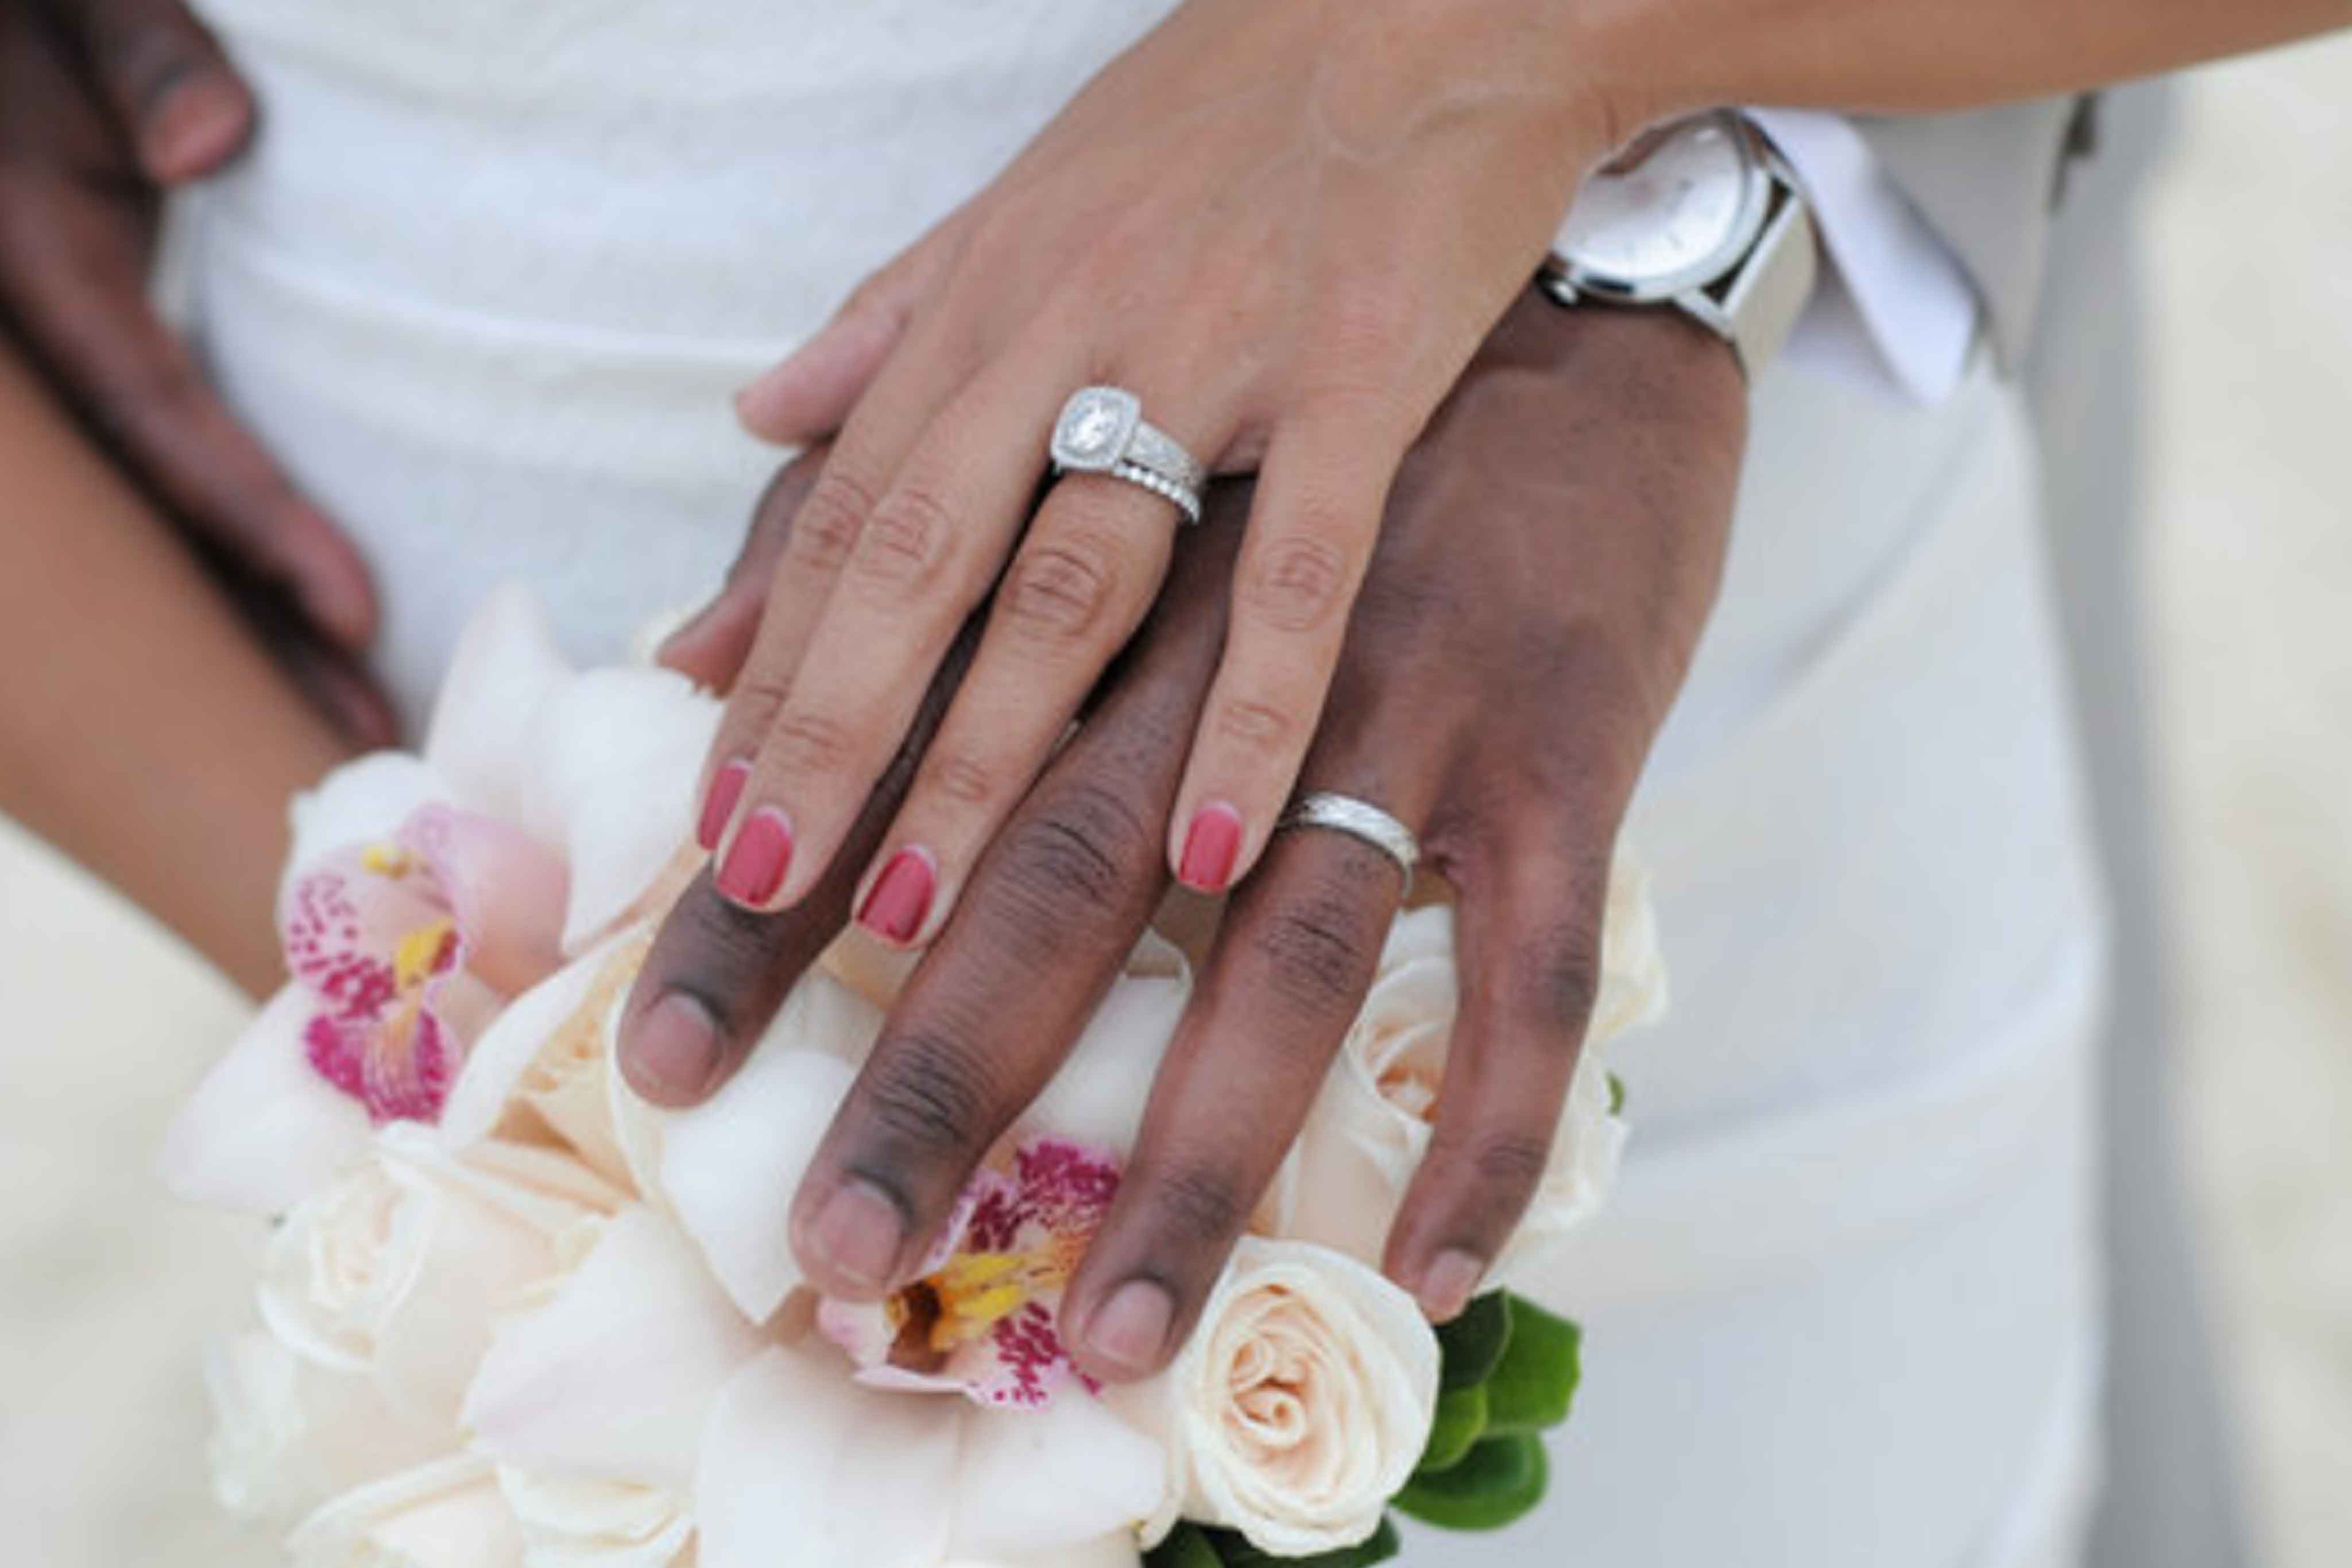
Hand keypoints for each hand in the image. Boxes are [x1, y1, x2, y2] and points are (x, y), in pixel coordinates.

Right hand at [0, 0, 389, 742]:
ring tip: (343, 726)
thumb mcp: (73, 13)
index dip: (254, 522)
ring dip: (239, 635)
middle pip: (149, 522)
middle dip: (252, 640)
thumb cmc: (33, 18)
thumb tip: (210, 144)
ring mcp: (50, 377)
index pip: (158, 421)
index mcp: (30, 268)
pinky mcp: (83, 370)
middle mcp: (31, 353)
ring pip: (147, 531)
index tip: (356, 610)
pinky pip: (156, 485)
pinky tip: (288, 637)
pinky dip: (222, 566)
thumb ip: (140, 61)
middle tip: (364, 745)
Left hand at [624, 292, 1742, 1377]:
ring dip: (1193, 1139)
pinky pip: (1532, 961)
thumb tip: (689, 636)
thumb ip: (870, 506)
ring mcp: (1402, 686)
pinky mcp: (1564, 739)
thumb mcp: (1062, 405)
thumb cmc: (1293, 359)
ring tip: (1113, 1315)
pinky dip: (1488, 1118)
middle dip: (934, 1063)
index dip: (765, 900)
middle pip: (1052, 864)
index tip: (653, 1052)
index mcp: (1091, 548)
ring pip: (1280, 938)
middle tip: (830, 1244)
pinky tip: (1435, 1264)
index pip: (889, 750)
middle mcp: (1228, 632)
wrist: (1568, 279)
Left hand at [689, 0, 1641, 944]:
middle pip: (921, 562)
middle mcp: (1073, 333)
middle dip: (830, 732)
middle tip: (757, 890)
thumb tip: (757, 411)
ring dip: (981, 757)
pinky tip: (1202, 846)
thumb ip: (891, 316)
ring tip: (908, 911)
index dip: (774, 657)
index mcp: (993, 298)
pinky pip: (1297, 574)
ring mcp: (1217, 361)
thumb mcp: (1030, 194)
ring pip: (1071, 583)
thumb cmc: (1229, 107)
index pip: (853, 508)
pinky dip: (1250, 711)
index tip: (717, 801)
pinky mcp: (1362, 384)